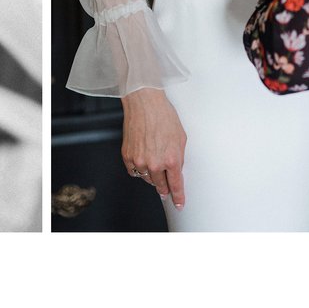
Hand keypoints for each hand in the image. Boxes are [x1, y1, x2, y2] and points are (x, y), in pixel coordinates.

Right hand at [121, 87, 187, 210]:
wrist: (144, 104)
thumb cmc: (163, 116)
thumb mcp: (181, 138)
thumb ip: (179, 157)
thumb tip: (176, 169)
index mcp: (171, 159)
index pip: (176, 185)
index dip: (178, 197)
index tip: (178, 203)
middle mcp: (155, 163)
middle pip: (160, 185)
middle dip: (165, 189)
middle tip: (166, 190)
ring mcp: (139, 160)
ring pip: (147, 179)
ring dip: (152, 177)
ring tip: (154, 166)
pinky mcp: (127, 156)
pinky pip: (133, 171)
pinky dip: (139, 170)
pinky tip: (142, 162)